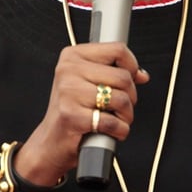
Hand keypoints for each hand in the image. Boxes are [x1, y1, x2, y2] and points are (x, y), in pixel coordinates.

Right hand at [14, 41, 149, 186]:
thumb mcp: (88, 83)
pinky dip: (119, 131)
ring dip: (126, 116)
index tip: (130, 80)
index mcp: (72, 56)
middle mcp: (68, 70)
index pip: (117, 49)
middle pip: (123, 77)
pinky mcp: (72, 115)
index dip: (131, 67)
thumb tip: (140, 75)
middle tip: (119, 107)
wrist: (51, 141)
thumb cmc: (71, 112)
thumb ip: (114, 73)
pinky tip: (110, 131)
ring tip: (115, 119)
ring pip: (121, 99)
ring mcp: (68, 92)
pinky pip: (112, 122)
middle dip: (130, 97)